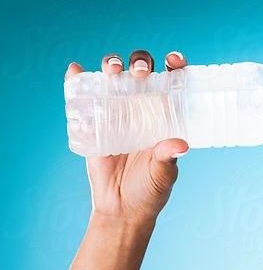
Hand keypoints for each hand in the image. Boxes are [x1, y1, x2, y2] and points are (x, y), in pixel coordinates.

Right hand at [66, 49, 190, 223]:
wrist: (121, 208)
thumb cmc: (149, 190)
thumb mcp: (163, 174)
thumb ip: (168, 158)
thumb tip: (180, 144)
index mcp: (165, 114)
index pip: (172, 81)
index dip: (175, 64)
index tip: (175, 61)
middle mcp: (142, 107)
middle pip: (141, 71)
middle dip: (141, 62)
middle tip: (141, 73)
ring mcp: (116, 111)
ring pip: (113, 76)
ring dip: (112, 64)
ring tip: (113, 70)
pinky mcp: (92, 121)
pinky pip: (82, 95)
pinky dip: (76, 79)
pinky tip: (76, 72)